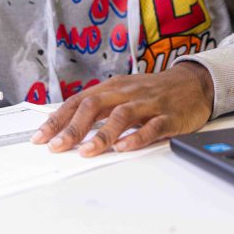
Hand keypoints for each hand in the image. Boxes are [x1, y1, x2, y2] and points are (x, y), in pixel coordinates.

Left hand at [31, 62, 214, 156]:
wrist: (193, 82)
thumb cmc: (153, 91)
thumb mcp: (122, 93)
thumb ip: (98, 108)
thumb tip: (65, 126)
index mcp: (112, 88)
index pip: (78, 101)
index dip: (58, 119)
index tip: (40, 138)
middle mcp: (126, 93)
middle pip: (94, 106)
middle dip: (73, 128)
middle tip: (57, 147)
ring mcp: (148, 104)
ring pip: (121, 116)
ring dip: (102, 134)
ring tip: (87, 151)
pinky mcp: (168, 116)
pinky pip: (152, 127)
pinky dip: (137, 137)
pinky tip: (125, 147)